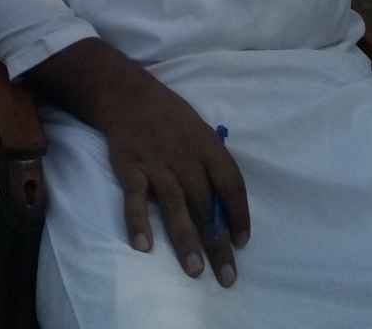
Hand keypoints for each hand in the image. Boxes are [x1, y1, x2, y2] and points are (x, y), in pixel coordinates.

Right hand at [98, 69, 250, 287]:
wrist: (128, 94)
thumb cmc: (171, 118)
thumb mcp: (200, 131)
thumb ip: (211, 165)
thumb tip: (226, 207)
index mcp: (208, 146)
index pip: (231, 183)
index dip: (239, 214)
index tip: (243, 243)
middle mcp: (185, 156)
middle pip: (206, 203)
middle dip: (217, 242)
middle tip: (227, 277)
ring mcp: (157, 163)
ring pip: (175, 204)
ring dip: (186, 239)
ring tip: (195, 270)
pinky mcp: (130, 167)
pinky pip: (134, 197)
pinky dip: (138, 221)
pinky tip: (144, 247)